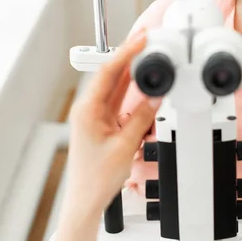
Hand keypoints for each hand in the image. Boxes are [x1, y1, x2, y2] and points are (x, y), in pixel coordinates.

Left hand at [66, 33, 161, 213]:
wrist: (86, 200)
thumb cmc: (95, 178)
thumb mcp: (125, 145)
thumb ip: (142, 118)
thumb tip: (155, 97)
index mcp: (87, 110)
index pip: (108, 72)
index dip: (126, 52)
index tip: (140, 40)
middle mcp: (88, 109)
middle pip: (111, 75)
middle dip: (129, 57)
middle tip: (147, 43)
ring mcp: (94, 116)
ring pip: (115, 87)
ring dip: (131, 74)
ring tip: (147, 58)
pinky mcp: (102, 124)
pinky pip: (118, 101)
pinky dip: (132, 92)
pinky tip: (142, 86)